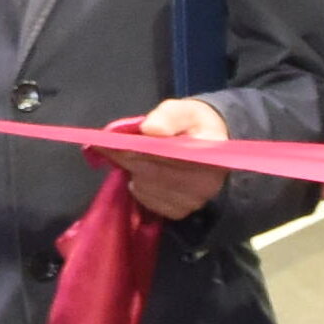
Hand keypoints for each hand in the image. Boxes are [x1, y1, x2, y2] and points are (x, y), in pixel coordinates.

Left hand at [109, 97, 234, 219]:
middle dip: (130, 159)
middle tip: (111, 147)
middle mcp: (208, 182)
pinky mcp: (179, 212)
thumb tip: (150, 129)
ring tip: (133, 158)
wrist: (208, 146)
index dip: (145, 149)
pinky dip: (139, 187)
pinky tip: (143, 174)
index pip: (172, 154)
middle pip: (155, 173)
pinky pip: (147, 200)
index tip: (120, 142)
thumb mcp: (184, 111)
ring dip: (134, 172)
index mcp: (212, 151)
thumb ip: (168, 116)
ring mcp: (194, 201)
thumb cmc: (192, 125)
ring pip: (147, 187)